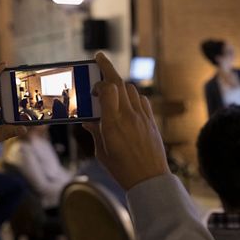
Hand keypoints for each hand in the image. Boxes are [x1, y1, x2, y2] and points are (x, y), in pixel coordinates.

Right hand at [84, 52, 169, 189]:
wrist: (150, 180)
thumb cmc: (122, 170)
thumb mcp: (102, 152)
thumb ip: (95, 132)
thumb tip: (88, 120)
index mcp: (113, 124)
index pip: (108, 89)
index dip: (99, 83)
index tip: (92, 88)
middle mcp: (129, 116)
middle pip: (120, 83)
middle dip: (108, 68)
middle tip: (99, 58)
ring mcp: (143, 117)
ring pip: (132, 89)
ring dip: (120, 84)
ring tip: (111, 86)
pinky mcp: (151, 122)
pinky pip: (142, 100)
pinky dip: (133, 96)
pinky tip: (127, 102)